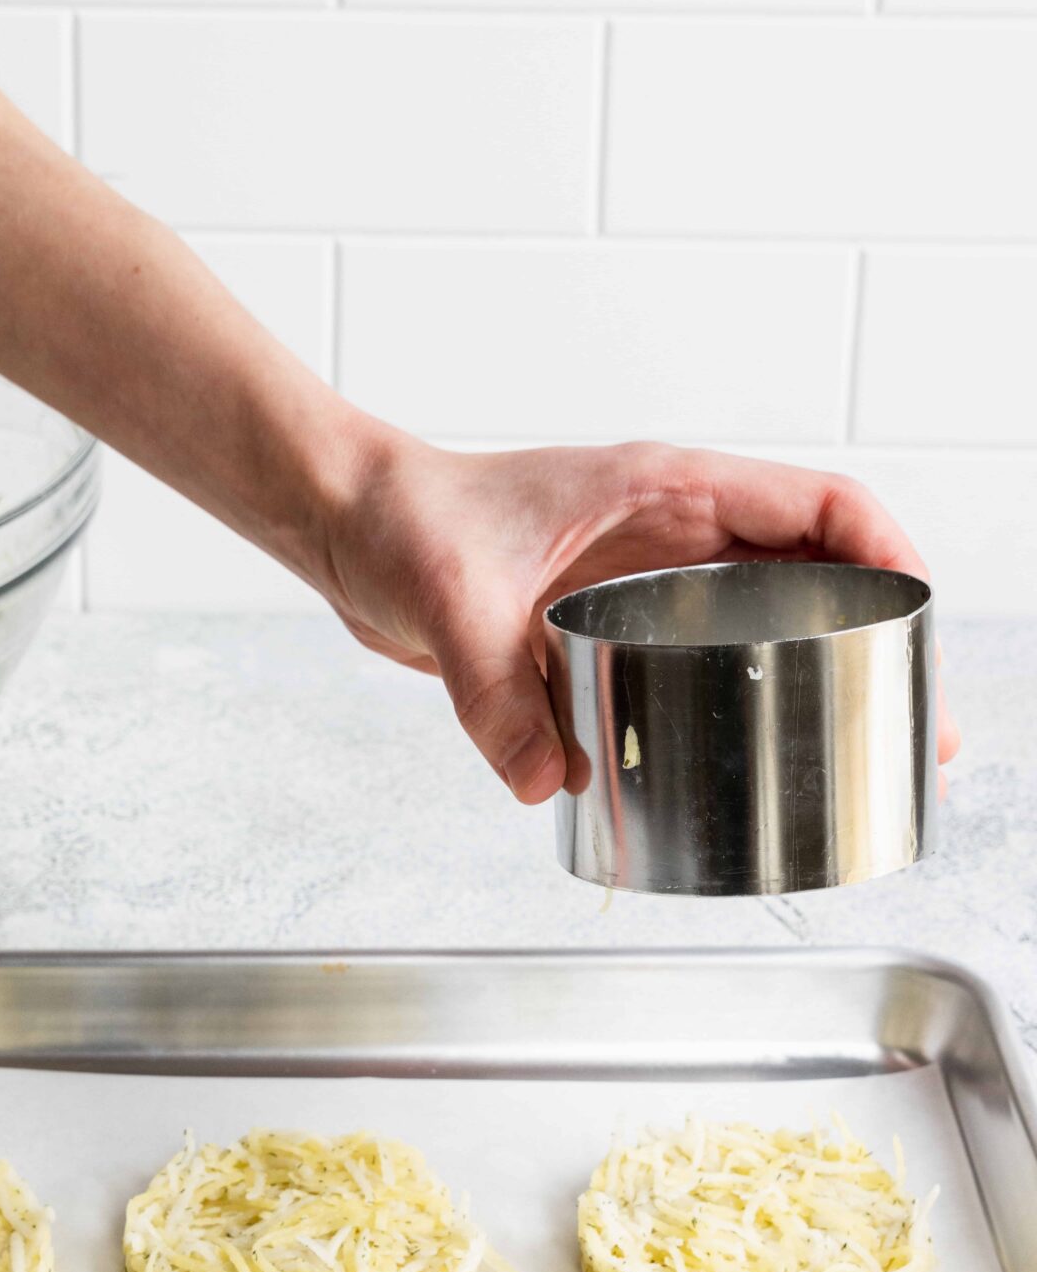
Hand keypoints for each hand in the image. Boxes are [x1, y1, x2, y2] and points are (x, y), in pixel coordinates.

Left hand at [312, 433, 961, 803]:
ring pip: (768, 612)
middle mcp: (671, 527)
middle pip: (815, 568)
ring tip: (866, 748)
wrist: (349, 527)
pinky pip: (705, 651)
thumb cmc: (405, 524)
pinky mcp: (612, 620)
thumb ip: (493, 695)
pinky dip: (744, 691)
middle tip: (917, 722)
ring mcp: (645, 573)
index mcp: (664, 488)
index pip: (816, 502)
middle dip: (878, 635)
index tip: (922, 615)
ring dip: (822, 668)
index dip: (885, 552)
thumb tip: (543, 783)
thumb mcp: (452, 606)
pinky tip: (753, 753)